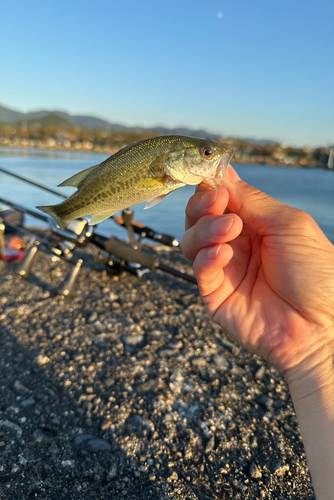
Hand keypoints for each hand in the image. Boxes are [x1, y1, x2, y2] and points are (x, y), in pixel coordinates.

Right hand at [180, 166, 333, 377]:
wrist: (321, 327)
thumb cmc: (316, 275)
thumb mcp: (289, 225)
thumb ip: (253, 200)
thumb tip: (224, 175)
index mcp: (255, 225)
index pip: (220, 200)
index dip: (212, 187)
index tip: (211, 179)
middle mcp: (236, 244)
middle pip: (199, 217)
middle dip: (203, 206)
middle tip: (218, 203)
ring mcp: (224, 269)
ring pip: (191, 241)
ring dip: (206, 229)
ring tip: (230, 229)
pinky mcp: (215, 295)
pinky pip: (198, 270)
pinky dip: (206, 257)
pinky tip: (224, 253)